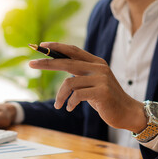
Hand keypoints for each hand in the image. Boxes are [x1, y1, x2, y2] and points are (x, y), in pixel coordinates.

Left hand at [29, 42, 146, 132]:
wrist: (126, 113)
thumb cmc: (105, 98)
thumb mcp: (92, 82)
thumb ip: (79, 73)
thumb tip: (57, 64)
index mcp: (96, 62)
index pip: (73, 50)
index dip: (56, 47)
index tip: (41, 45)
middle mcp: (99, 67)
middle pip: (66, 62)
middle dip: (46, 63)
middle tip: (30, 64)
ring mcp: (101, 79)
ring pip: (69, 83)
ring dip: (59, 96)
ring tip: (58, 105)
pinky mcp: (102, 92)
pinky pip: (76, 96)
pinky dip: (69, 103)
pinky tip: (70, 108)